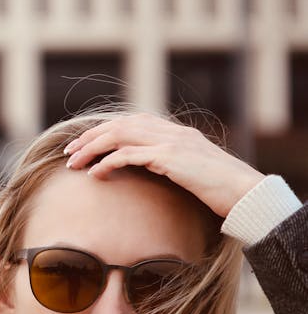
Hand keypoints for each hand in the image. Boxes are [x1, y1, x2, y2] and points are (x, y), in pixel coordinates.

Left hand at [64, 114, 264, 217]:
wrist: (243, 192)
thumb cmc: (221, 188)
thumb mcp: (192, 172)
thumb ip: (172, 165)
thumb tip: (151, 172)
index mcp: (175, 132)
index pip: (131, 122)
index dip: (104, 131)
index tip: (84, 145)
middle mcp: (170, 131)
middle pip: (119, 125)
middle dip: (90, 137)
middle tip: (69, 153)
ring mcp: (170, 142)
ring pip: (119, 135)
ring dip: (92, 148)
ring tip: (73, 163)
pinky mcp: (169, 157)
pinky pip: (129, 155)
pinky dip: (107, 162)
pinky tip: (94, 174)